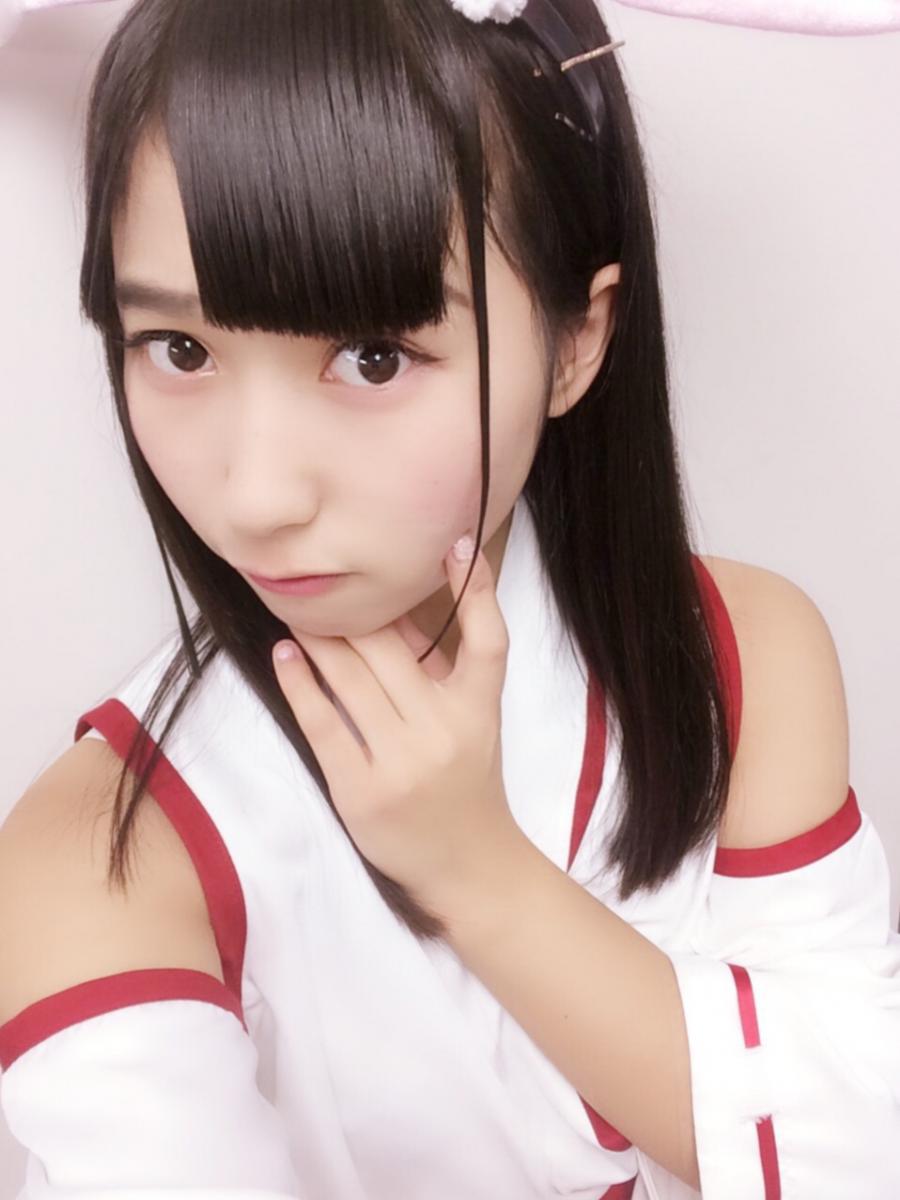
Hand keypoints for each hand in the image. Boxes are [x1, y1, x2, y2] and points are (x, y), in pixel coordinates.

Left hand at [271, 537, 523, 915]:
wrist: (467, 863)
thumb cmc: (466, 783)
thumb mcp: (471, 724)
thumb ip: (437, 672)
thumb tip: (387, 613)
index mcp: (479, 711)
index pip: (488, 641)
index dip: (477, 591)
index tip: (458, 545)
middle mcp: (444, 732)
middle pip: (393, 651)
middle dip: (356, 613)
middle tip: (324, 583)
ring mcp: (401, 762)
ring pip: (351, 678)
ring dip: (319, 638)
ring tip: (295, 611)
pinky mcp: (361, 789)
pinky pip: (322, 723)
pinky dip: (300, 683)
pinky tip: (287, 655)